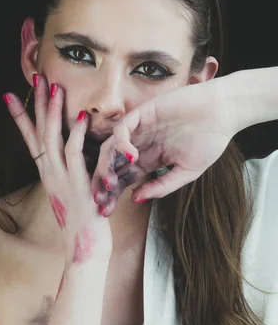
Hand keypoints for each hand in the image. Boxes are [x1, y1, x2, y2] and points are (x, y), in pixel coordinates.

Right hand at [4, 75, 112, 264]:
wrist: (84, 249)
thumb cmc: (80, 221)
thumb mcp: (70, 192)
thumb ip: (68, 172)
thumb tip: (72, 155)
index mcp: (47, 172)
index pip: (29, 138)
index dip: (20, 116)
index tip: (9, 96)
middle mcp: (50, 172)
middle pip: (38, 131)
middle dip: (36, 103)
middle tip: (35, 77)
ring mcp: (61, 177)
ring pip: (53, 138)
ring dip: (53, 111)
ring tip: (54, 87)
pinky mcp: (77, 184)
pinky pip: (75, 153)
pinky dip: (77, 134)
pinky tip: (82, 116)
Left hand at [91, 77, 234, 215]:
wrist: (223, 113)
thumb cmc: (209, 141)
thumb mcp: (187, 171)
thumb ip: (163, 186)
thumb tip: (135, 199)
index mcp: (149, 159)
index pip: (123, 178)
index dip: (113, 195)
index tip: (106, 212)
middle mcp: (139, 144)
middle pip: (112, 165)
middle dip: (103, 184)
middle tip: (100, 200)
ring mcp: (139, 129)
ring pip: (110, 148)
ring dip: (106, 166)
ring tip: (110, 183)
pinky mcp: (142, 113)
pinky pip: (123, 128)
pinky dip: (122, 143)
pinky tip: (131, 156)